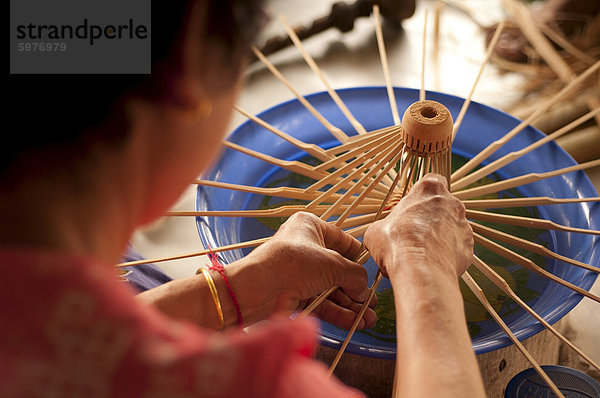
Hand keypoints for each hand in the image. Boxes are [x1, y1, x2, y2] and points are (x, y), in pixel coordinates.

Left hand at [238, 212, 376, 329]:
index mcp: (310, 227)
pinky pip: (321, 302)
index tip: (373, 272)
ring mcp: (298, 272)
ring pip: (331, 288)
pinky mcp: (294, 293)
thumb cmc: (292, 264)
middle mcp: (304, 247)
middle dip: (357, 288)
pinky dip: (338, 312)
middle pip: (338, 269)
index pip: (343, 240)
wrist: (256, 289)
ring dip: (350, 304)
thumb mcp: (332, 264)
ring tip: (368, 319)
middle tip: (372, 302)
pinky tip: (355, 322)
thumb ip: (354, 275)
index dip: (359, 257)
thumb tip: (364, 289)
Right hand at [363, 173, 472, 279]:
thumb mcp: (376, 230)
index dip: (423, 193)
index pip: (433, 180)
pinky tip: (432, 262)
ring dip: (439, 235)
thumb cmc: (397, 244)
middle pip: (443, 205)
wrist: (420, 271)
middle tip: (413, 232)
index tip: (414, 203)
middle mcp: (452, 203)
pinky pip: (458, 247)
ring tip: (422, 252)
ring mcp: (464, 225)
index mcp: (429, 190)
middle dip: (430, 217)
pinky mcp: (469, 246)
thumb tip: (380, 233)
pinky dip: (447, 253)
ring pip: (451, 226)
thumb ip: (385, 224)